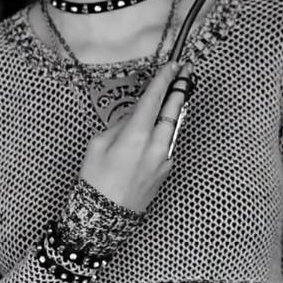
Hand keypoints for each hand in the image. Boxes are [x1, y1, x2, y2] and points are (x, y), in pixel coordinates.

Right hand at [79, 61, 192, 212]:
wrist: (105, 218)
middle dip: (181, 87)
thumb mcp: (98, 144)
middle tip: (187, 71)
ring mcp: (164, 159)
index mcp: (136, 135)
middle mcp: (156, 146)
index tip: (174, 65)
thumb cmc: (95, 180)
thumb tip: (135, 114)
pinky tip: (157, 129)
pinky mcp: (166, 170)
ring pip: (174, 127)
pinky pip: (168, 144)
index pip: (155, 99)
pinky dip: (165, 132)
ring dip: (175, 109)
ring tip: (177, 92)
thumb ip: (119, 125)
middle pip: (174, 110)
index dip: (165, 79)